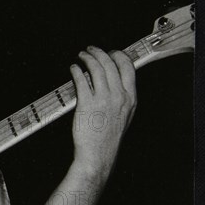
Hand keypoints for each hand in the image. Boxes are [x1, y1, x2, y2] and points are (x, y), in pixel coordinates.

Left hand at [70, 46, 136, 181]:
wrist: (98, 155)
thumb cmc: (108, 139)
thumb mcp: (124, 116)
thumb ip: (122, 99)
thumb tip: (114, 83)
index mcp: (130, 98)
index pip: (128, 67)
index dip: (118, 55)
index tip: (111, 52)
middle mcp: (118, 96)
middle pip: (110, 63)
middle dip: (99, 52)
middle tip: (91, 50)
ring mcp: (103, 99)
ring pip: (96, 68)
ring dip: (87, 58)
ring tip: (81, 56)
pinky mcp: (86, 103)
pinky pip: (81, 80)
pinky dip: (76, 70)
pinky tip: (73, 69)